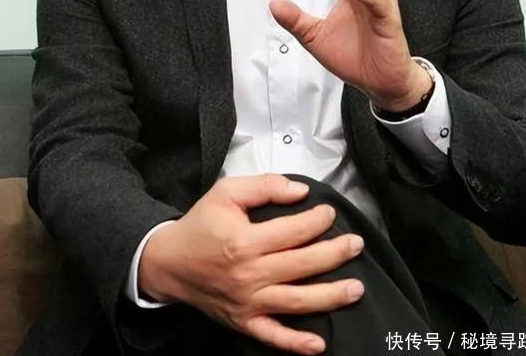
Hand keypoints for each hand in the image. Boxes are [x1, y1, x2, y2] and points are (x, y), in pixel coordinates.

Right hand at [138, 174, 364, 354]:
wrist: (168, 262)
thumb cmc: (200, 224)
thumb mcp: (227, 192)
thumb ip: (264, 186)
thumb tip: (300, 191)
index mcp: (245, 241)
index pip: (293, 232)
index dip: (317, 220)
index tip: (329, 213)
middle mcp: (249, 275)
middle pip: (302, 265)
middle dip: (334, 254)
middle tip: (356, 244)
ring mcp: (248, 303)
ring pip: (297, 302)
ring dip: (330, 297)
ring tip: (356, 288)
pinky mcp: (244, 322)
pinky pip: (273, 336)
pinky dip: (296, 343)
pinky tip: (319, 344)